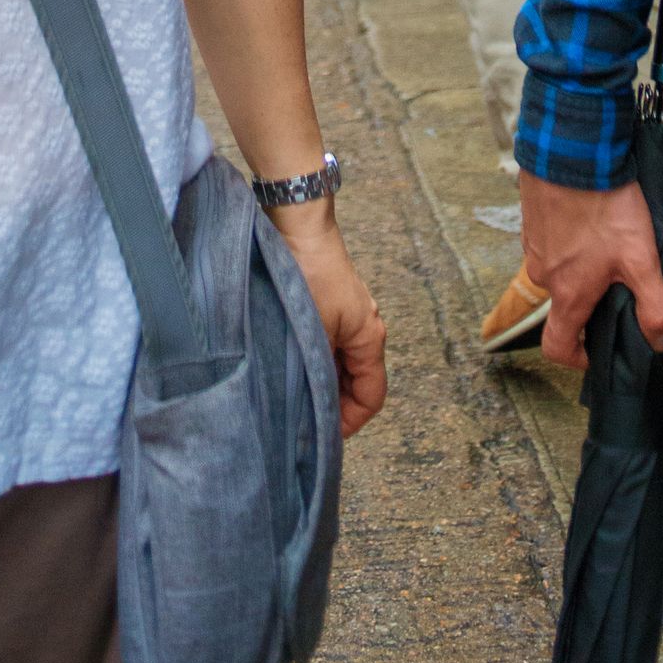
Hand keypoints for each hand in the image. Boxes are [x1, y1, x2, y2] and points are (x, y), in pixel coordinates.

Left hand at [278, 210, 387, 436]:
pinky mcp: (332, 307)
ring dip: (322, 383)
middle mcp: (365, 329)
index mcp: (370, 338)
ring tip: (293, 396)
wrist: (298, 227)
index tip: (321, 435)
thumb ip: (317, 372)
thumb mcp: (313, 333)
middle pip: (357, 383)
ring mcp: (349, 317)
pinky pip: (330, 347)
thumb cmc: (308, 276)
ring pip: (341, 366)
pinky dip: (316, 362)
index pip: (371, 397)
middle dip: (333, 405)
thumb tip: (309, 410)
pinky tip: (291, 366)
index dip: (349, 422)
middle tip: (301, 420)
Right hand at [521, 175, 662, 366]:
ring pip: (556, 269)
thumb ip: (654, 305)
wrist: (572, 149)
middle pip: (562, 304)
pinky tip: (591, 216)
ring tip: (608, 240)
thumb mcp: (640, 258)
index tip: (597, 348)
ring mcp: (534, 244)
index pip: (557, 347)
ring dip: (578, 265)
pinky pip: (550, 239)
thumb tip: (660, 342)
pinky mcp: (533, 217)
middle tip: (618, 279)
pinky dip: (568, 237)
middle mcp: (544, 274)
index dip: (577, 357)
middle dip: (589, 299)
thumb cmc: (604, 206)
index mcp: (567, 293)